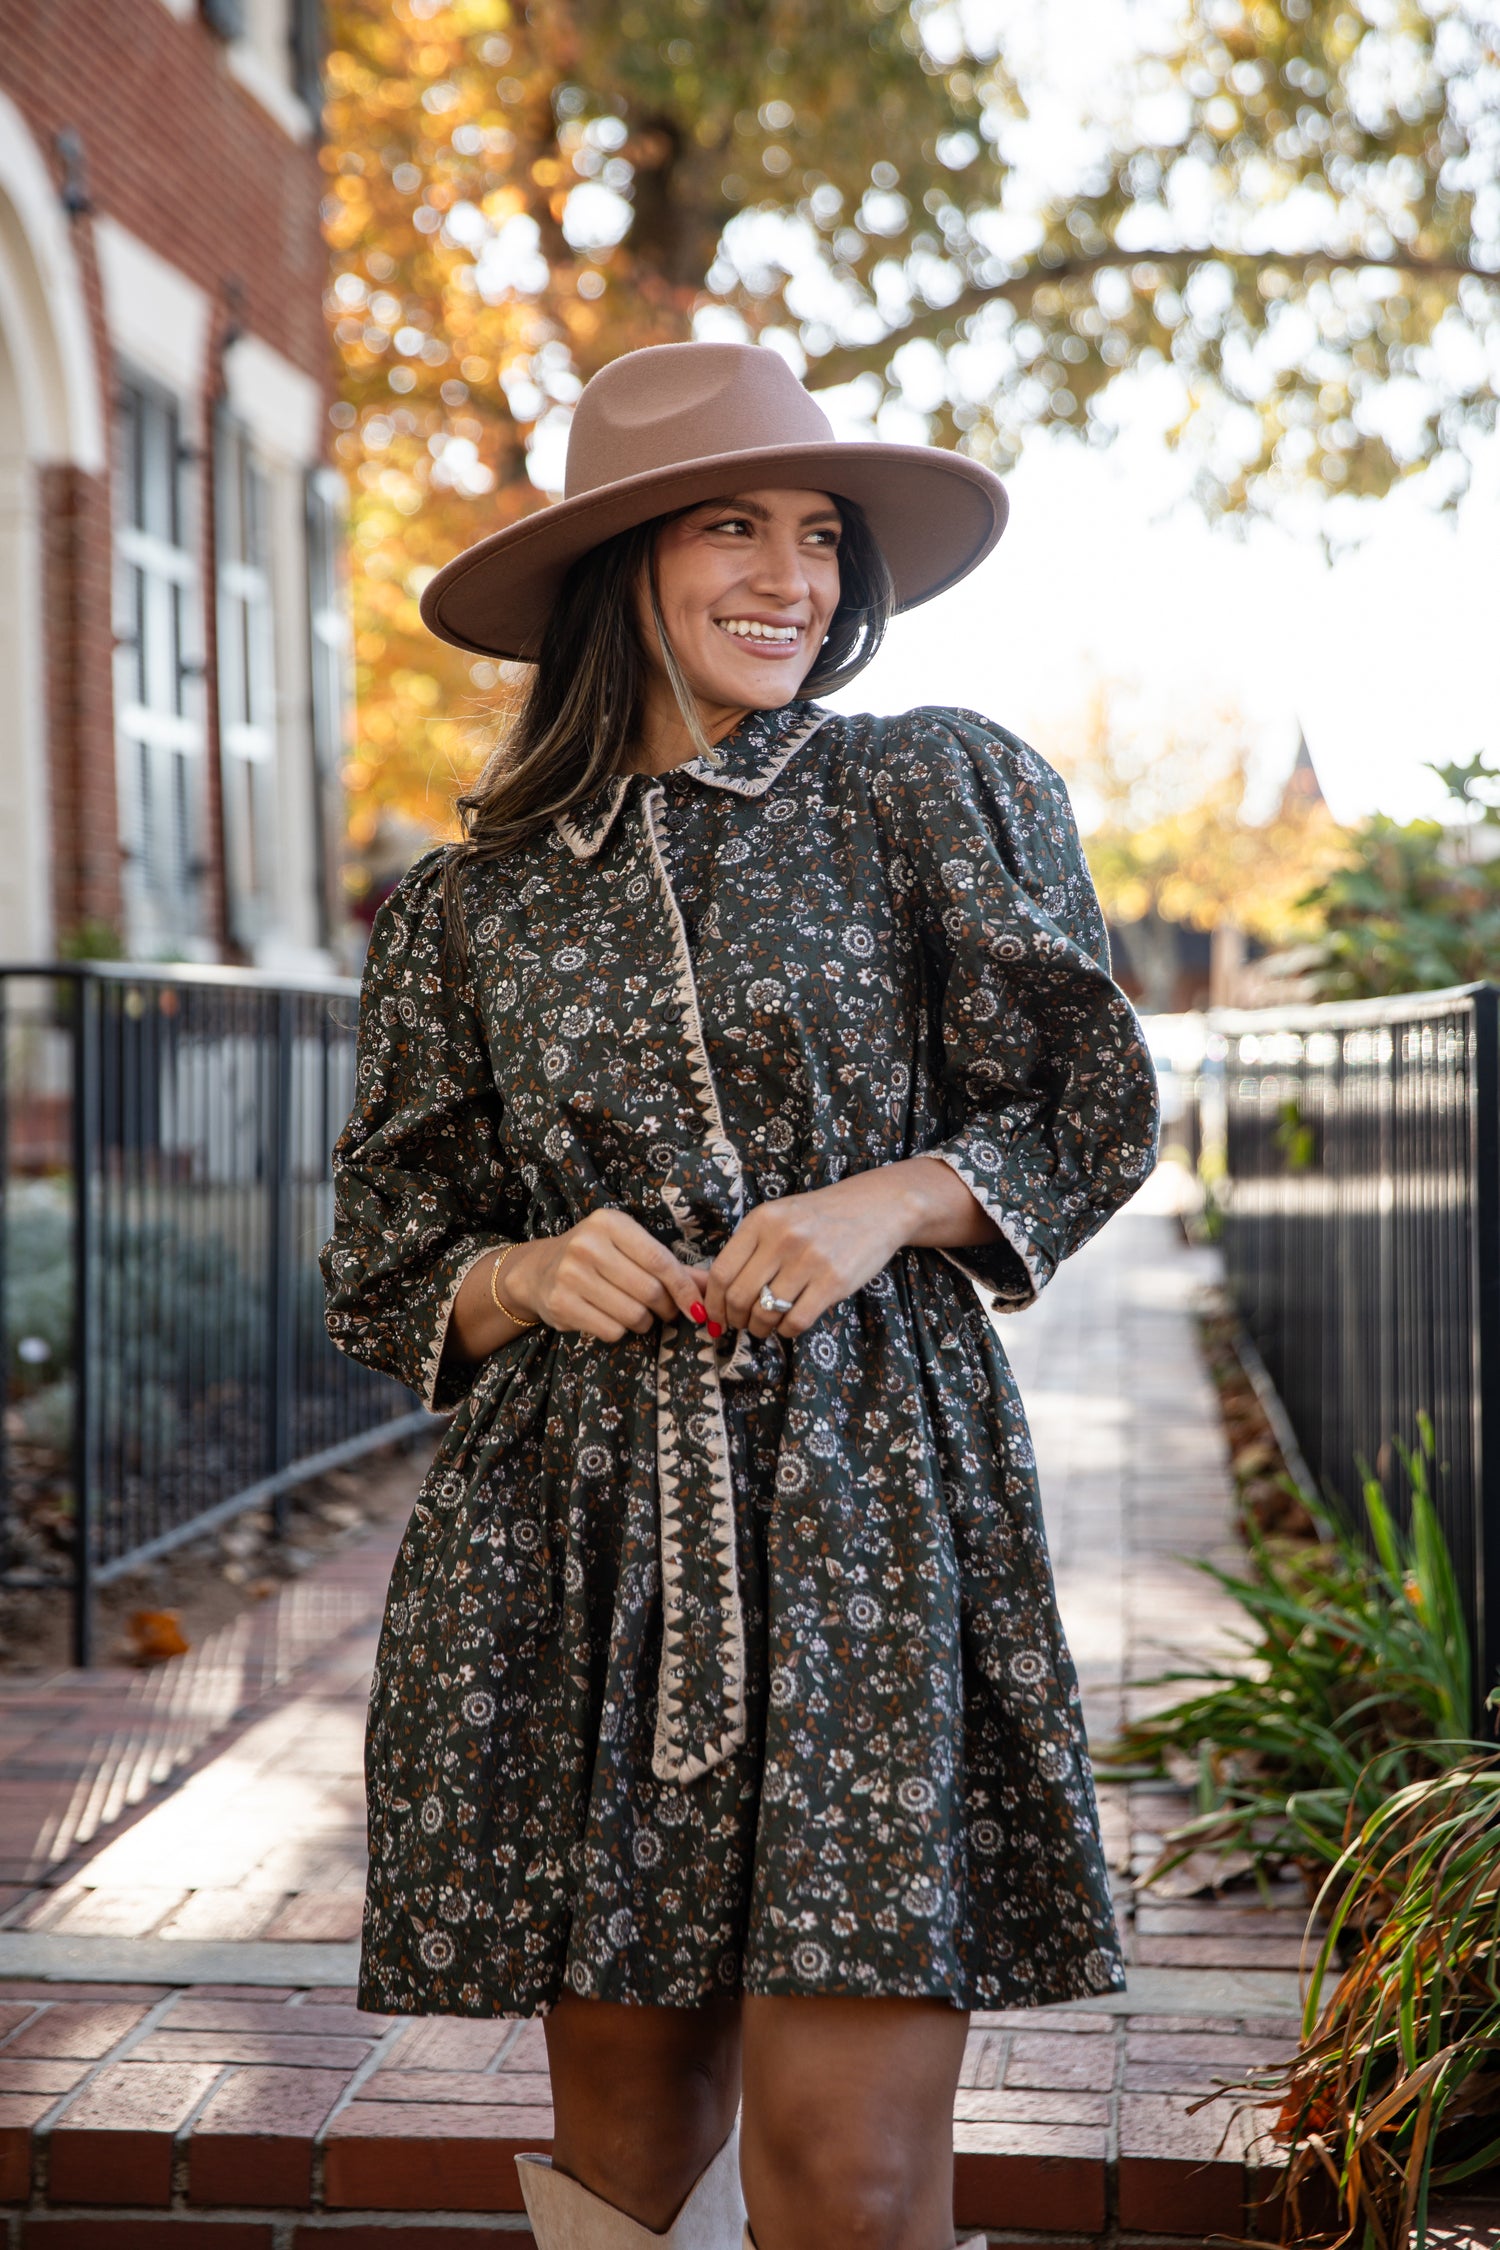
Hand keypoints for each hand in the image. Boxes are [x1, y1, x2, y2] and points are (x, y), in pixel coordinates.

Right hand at [450, 1209, 710, 1356]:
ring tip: (634, 1312)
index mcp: (611, 1223)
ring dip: (643, 1322)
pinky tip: (609, 1318)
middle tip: (663, 1310)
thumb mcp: (631, 1250)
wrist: (538, 1270)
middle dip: (664, 1308)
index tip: (698, 1309)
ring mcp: (571, 1274)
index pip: (660, 1260)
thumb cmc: (597, 1258)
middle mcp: (588, 1244)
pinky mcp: (561, 1303)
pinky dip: (619, 1331)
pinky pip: (611, 1330)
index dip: (684, 1289)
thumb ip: (672, 1267)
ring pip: (633, 1314)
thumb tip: (713, 1286)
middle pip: (649, 1291)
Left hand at [703, 1173, 908, 1339]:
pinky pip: (796, 1321)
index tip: (716, 1315)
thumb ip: (750, 1246)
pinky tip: (788, 1324)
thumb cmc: (821, 1217)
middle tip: (741, 1324)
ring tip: (765, 1326)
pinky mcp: (834, 1281)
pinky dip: (786, 1330)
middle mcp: (782, 1238)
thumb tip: (717, 1290)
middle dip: (735, 1319)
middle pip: (739, 1296)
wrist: (876, 1207)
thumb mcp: (779, 1217)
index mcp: (762, 1221)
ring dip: (760, 1328)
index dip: (713, 1302)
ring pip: (767, 1312)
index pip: (722, 1272)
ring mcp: (809, 1260)